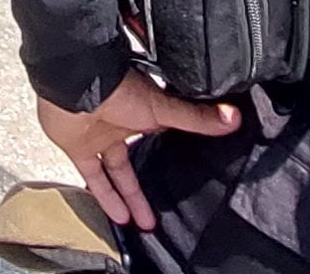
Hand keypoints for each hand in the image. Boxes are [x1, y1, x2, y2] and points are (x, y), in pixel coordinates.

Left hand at [35, 70, 239, 231]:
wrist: (75, 84)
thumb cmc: (118, 87)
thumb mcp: (163, 109)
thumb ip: (196, 118)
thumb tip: (234, 117)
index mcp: (145, 111)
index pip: (164, 134)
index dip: (176, 153)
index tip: (190, 171)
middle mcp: (123, 124)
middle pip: (140, 160)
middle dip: (149, 185)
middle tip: (164, 211)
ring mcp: (101, 137)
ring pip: (118, 173)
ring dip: (131, 197)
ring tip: (146, 224)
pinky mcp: (79, 148)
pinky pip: (94, 177)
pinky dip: (105, 196)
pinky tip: (119, 217)